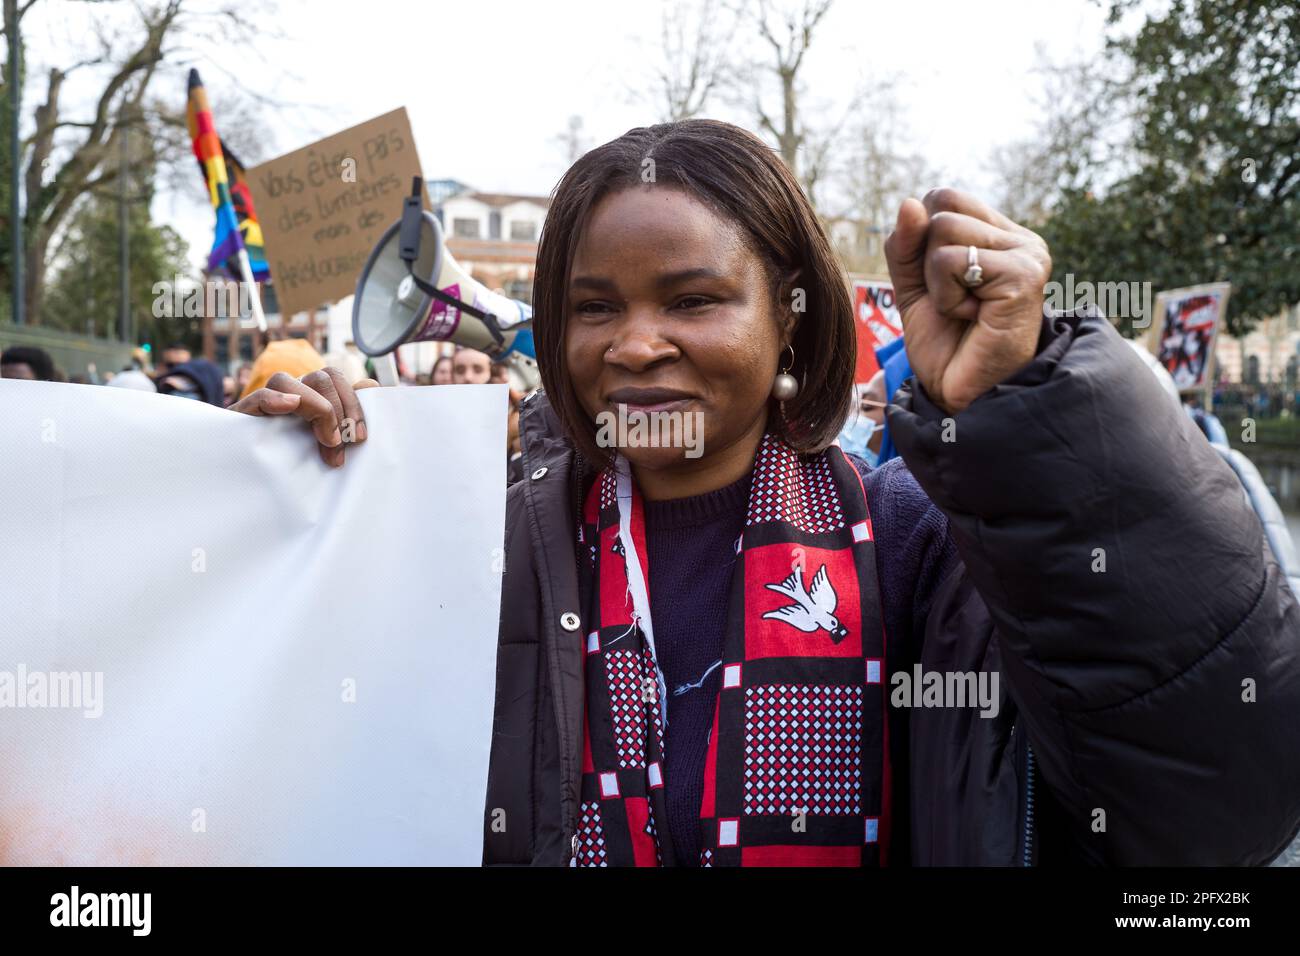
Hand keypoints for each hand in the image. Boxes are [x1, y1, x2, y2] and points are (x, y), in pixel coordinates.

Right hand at [230, 367, 378, 466]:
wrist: (252, 489)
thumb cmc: (296, 468)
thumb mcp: (329, 445)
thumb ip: (349, 418)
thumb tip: (370, 385)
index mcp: (310, 399)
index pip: (334, 378)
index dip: (353, 401)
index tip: (360, 436)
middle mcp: (288, 396)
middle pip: (320, 377)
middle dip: (339, 411)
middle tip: (340, 446)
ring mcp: (264, 405)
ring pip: (286, 379)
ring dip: (316, 408)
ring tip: (326, 442)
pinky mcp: (242, 418)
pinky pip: (258, 396)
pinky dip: (275, 399)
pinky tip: (290, 407)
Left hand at [884, 188, 1050, 414]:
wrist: (962, 394)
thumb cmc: (945, 346)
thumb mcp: (914, 287)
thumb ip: (906, 245)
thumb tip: (908, 203)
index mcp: (999, 235)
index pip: (942, 197)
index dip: (920, 239)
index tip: (939, 284)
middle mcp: (1020, 239)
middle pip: (941, 207)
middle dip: (926, 260)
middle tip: (954, 301)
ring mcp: (1027, 254)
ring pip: (942, 229)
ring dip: (936, 282)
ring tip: (964, 310)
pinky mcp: (1023, 274)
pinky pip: (950, 261)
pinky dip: (946, 296)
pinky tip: (973, 317)